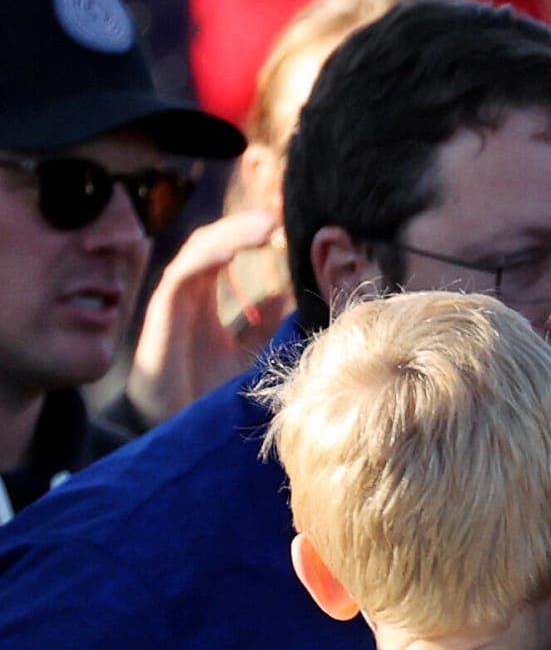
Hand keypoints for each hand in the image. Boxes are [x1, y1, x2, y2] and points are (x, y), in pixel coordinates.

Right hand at [127, 211, 290, 427]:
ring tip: (268, 224)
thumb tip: (290, 295)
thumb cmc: (210, 397)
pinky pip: (184, 270)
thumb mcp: (252, 354)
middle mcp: (189, 295)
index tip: (289, 225)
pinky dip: (212, 252)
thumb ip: (267, 324)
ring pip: (200, 248)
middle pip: (214, 241)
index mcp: (207, 301)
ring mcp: (173, 301)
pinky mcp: (162, 311)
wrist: (184, 433)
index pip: (228, 250)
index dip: (253, 233)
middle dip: (245, 224)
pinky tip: (239, 245)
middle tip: (281, 215)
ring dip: (233, 231)